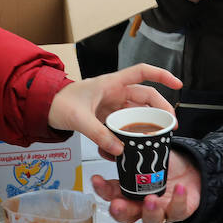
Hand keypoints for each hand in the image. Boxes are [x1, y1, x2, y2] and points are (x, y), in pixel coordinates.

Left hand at [47, 64, 182, 156]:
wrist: (45, 108)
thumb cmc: (59, 103)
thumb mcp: (79, 119)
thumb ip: (99, 134)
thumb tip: (119, 150)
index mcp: (111, 83)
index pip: (142, 72)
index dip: (162, 75)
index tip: (178, 84)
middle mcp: (115, 92)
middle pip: (146, 97)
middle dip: (161, 109)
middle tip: (171, 126)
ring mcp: (112, 105)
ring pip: (138, 112)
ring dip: (148, 123)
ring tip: (159, 137)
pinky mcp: (107, 117)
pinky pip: (126, 124)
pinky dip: (133, 133)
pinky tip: (135, 144)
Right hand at [91, 150, 201, 222]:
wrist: (191, 170)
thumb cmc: (165, 167)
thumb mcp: (146, 155)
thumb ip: (127, 150)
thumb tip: (107, 142)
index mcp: (130, 192)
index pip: (112, 195)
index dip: (103, 190)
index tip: (97, 180)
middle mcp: (142, 206)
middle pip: (127, 216)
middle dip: (120, 211)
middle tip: (116, 205)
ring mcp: (160, 212)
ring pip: (151, 221)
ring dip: (149, 212)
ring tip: (150, 198)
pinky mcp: (179, 212)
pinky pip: (178, 211)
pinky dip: (178, 200)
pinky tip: (179, 188)